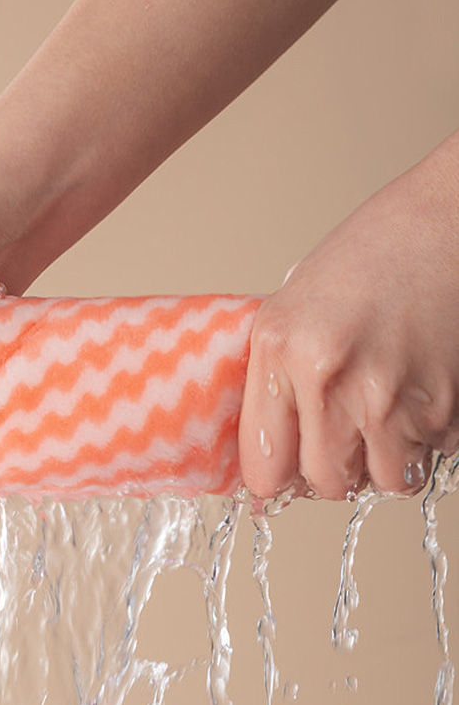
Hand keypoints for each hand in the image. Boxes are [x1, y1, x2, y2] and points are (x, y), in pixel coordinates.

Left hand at [239, 136, 458, 500]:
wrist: (443, 221)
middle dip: (337, 469)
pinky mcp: (443, 402)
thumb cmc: (371, 253)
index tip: (285, 470)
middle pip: (327, 483)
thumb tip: (269, 452)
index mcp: (280, 348)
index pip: (264, 466)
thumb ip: (277, 376)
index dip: (277, 475)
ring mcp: (390, 393)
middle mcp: (330, 377)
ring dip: (390, 458)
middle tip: (345, 435)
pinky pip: (436, 453)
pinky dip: (432, 435)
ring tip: (389, 410)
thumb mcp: (294, 304)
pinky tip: (422, 386)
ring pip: (388, 479)